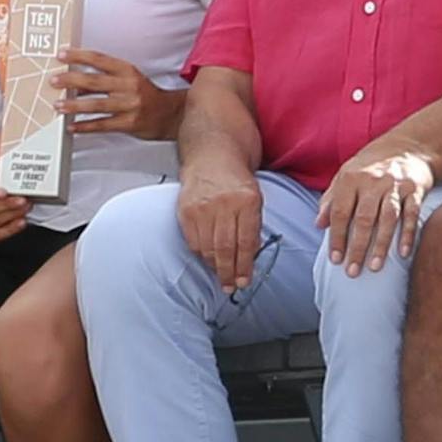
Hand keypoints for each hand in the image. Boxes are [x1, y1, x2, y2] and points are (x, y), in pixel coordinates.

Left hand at [60, 51, 182, 139]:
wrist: (170, 114)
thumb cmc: (145, 95)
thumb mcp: (129, 79)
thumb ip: (105, 78)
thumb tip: (75, 81)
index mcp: (127, 71)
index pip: (99, 59)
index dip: (79, 56)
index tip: (61, 54)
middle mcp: (128, 86)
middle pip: (94, 81)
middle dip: (71, 80)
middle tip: (54, 80)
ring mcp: (129, 105)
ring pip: (96, 104)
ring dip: (74, 106)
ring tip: (58, 105)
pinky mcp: (128, 123)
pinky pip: (103, 124)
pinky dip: (85, 126)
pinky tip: (72, 127)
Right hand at [176, 171, 263, 295]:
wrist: (211, 155)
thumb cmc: (236, 180)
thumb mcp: (255, 198)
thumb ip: (253, 226)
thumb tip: (249, 258)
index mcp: (248, 201)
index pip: (246, 242)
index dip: (245, 266)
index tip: (243, 281)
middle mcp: (225, 204)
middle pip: (226, 248)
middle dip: (228, 272)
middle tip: (229, 286)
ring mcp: (203, 207)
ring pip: (208, 247)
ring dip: (214, 266)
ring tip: (220, 276)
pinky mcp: (186, 210)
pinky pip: (193, 241)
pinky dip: (200, 254)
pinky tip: (207, 259)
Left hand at [317, 146, 437, 274]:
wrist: (407, 148)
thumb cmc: (370, 167)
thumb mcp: (345, 176)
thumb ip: (331, 199)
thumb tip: (319, 224)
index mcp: (351, 179)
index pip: (340, 212)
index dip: (336, 237)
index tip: (335, 259)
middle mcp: (373, 182)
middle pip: (363, 219)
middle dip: (357, 247)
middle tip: (352, 271)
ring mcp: (395, 186)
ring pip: (388, 219)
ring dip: (381, 245)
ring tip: (374, 267)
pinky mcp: (415, 190)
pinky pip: (411, 215)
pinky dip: (408, 234)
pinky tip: (403, 253)